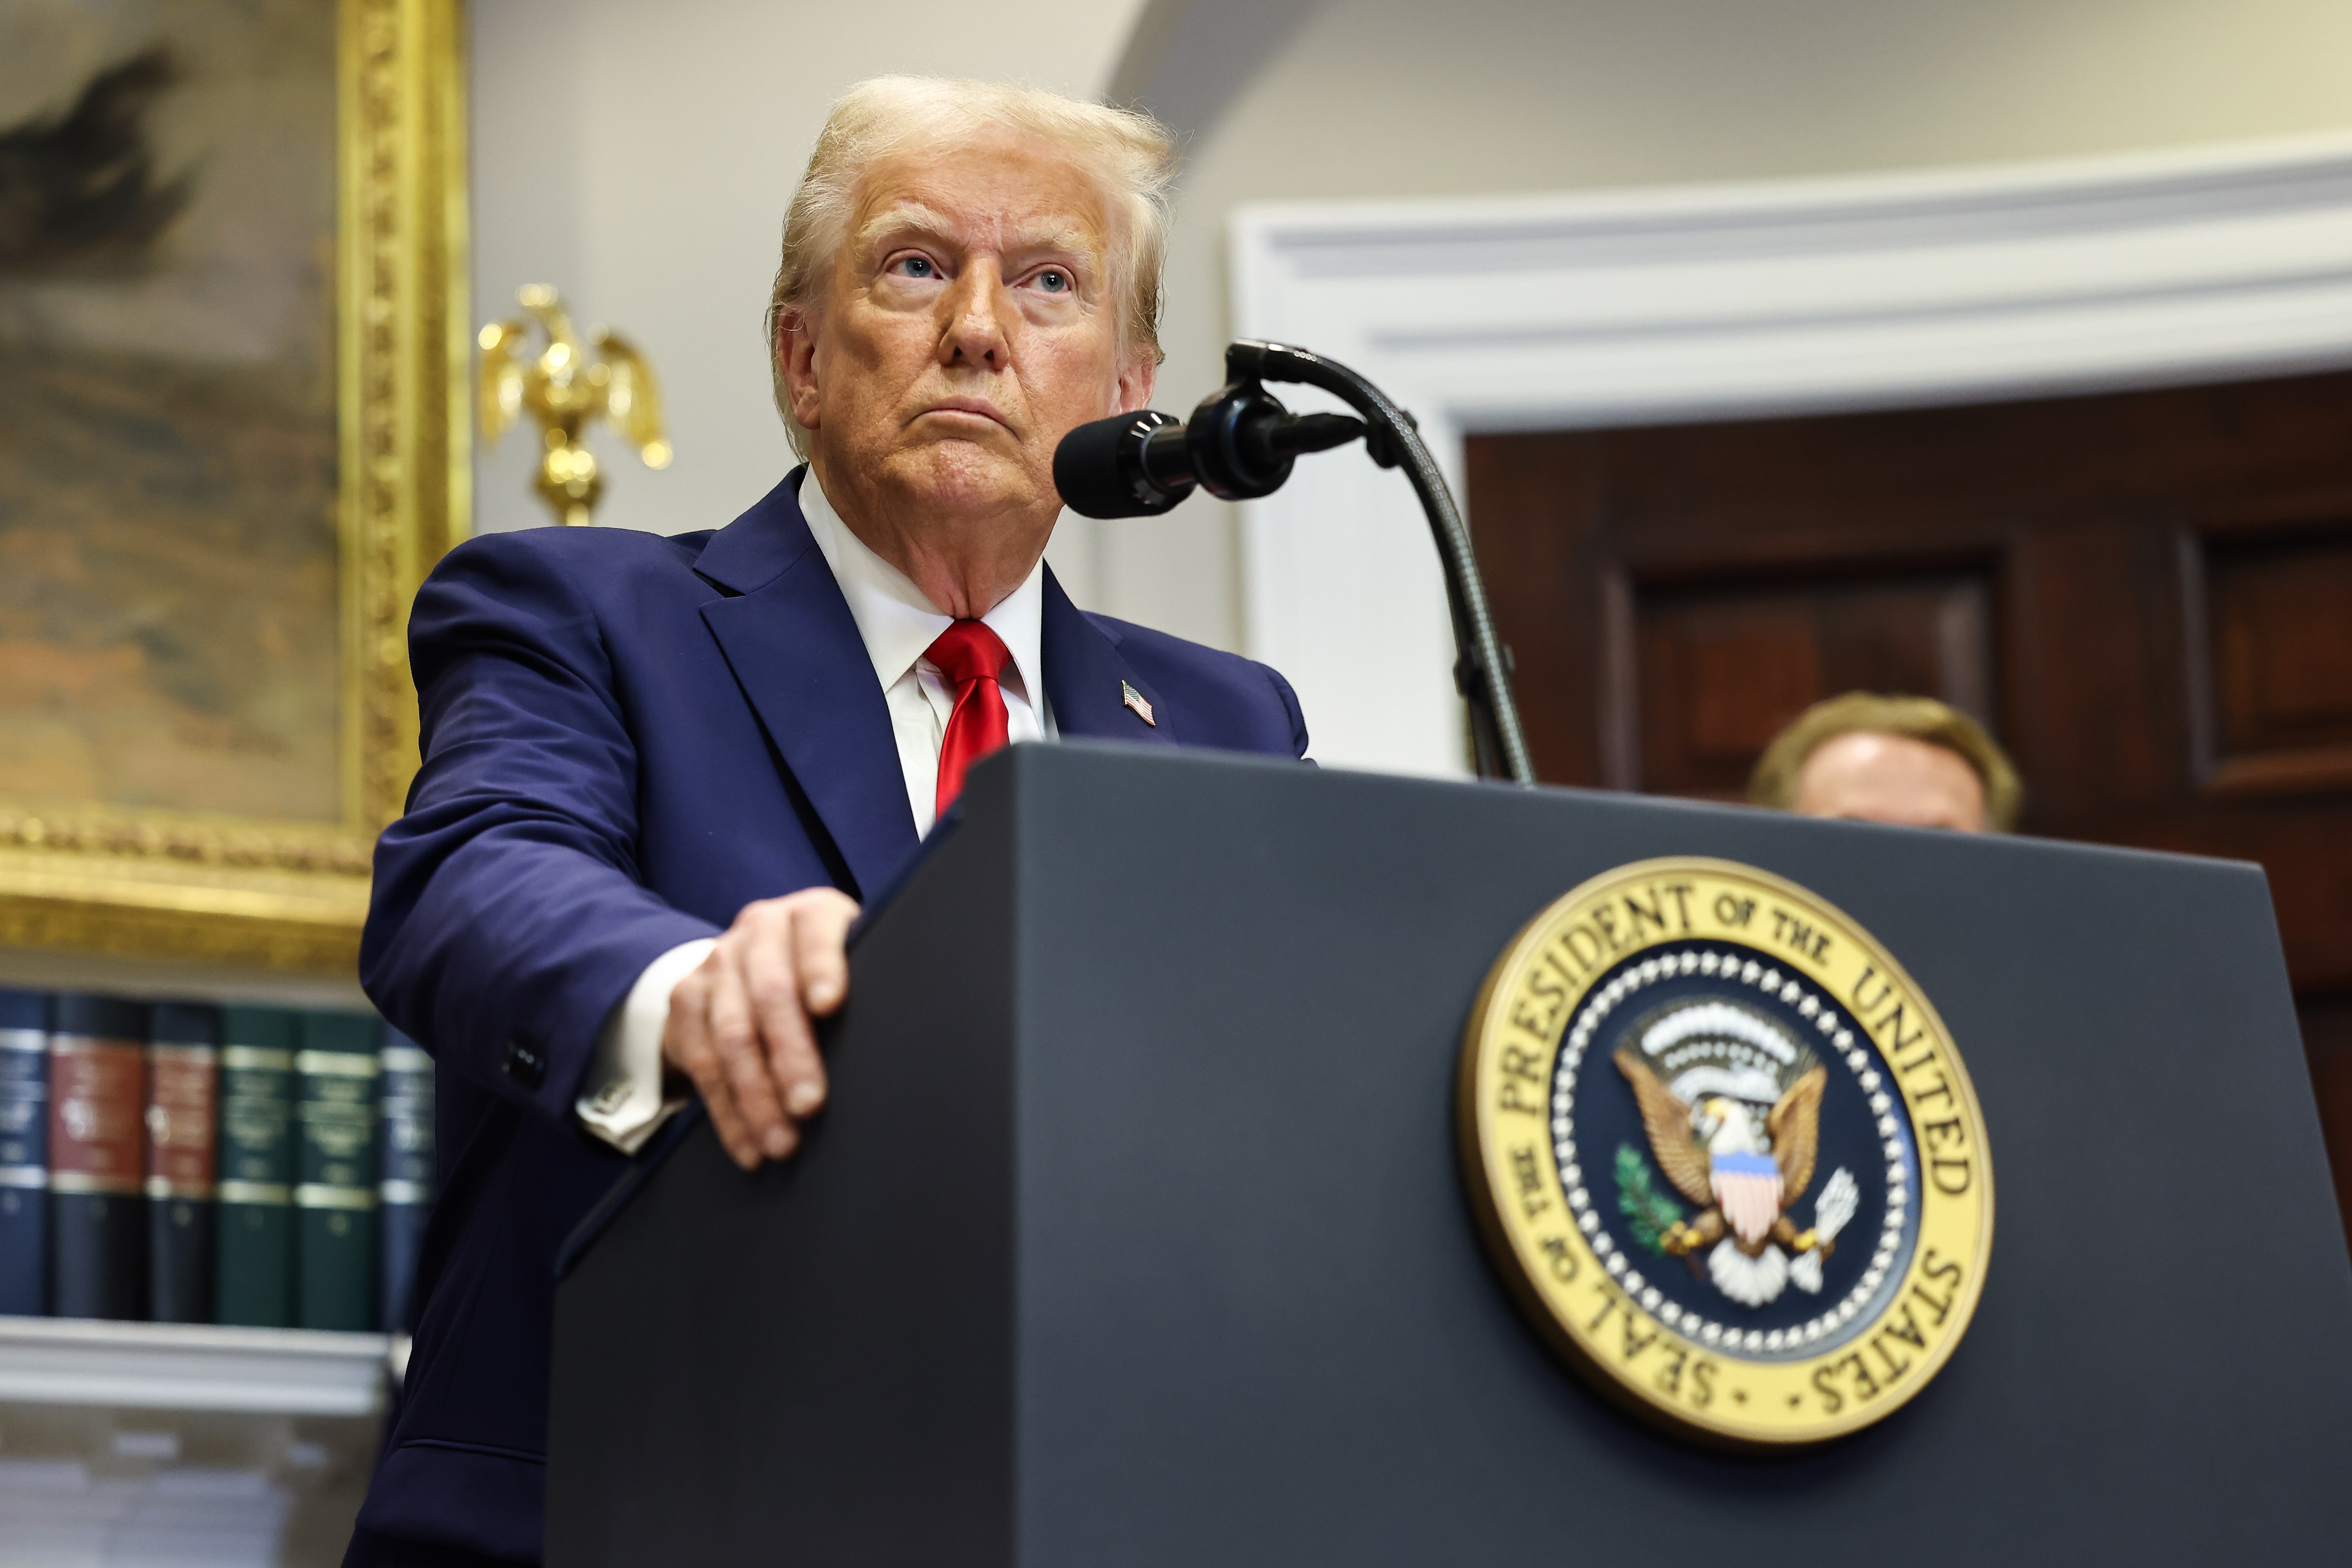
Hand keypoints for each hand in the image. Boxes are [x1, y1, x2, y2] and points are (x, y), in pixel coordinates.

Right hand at [661, 887, 858, 1168]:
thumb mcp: (855, 960)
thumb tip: (910, 1039)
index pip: (816, 933)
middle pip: (770, 993)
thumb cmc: (826, 971)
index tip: (830, 1004)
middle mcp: (760, 929)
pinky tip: (749, 1142)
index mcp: (811, 914)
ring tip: (782, 1141)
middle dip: (790, 1054)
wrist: (752, 957)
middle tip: (810, 1104)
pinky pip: (702, 1061)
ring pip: (732, 1033)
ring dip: (756, 1095)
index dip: (822, 967)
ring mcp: (718, 962)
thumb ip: (872, 984)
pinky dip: (727, 1110)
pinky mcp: (687, 999)